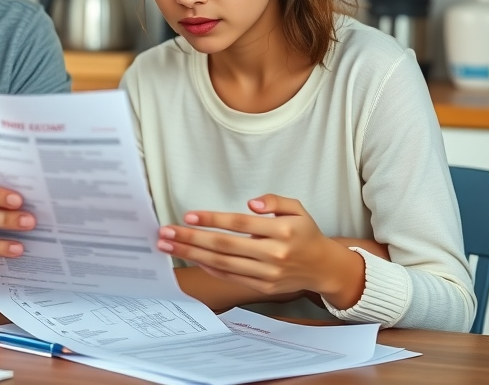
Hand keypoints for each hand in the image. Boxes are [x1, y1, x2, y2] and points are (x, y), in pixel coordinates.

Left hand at [157, 194, 364, 308]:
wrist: (323, 267)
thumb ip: (275, 201)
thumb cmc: (305, 234)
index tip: (189, 216)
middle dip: (191, 239)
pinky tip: (192, 257)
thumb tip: (251, 203)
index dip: (212, 220)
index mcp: (282, 232)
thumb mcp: (297, 209)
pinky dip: (208, 268)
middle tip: (166, 233)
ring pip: (223, 263)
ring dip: (192, 254)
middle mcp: (273, 254)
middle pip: (224, 246)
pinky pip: (229, 276)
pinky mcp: (262, 288)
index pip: (239, 224)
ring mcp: (266, 274)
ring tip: (170, 246)